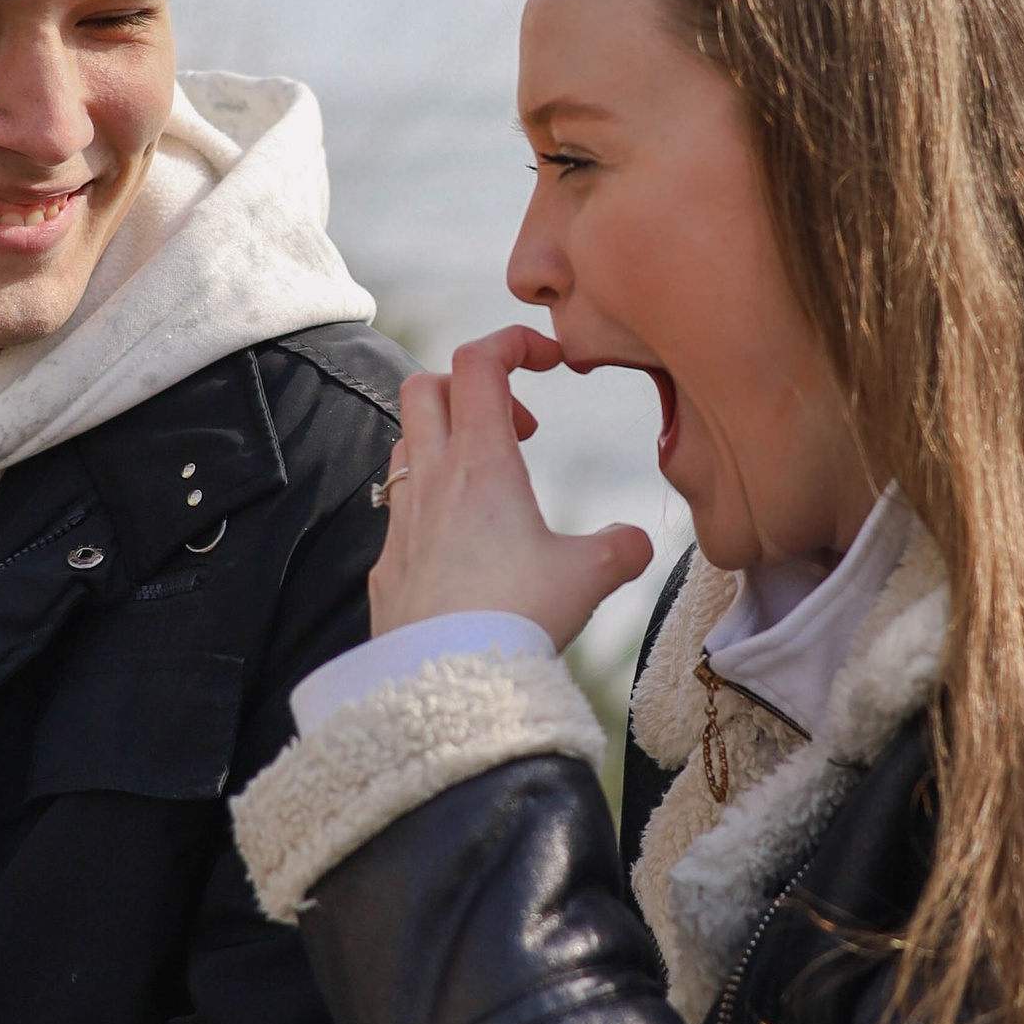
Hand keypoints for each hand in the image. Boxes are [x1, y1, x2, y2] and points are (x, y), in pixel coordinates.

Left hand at [371, 331, 652, 649]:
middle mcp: (432, 480)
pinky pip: (398, 510)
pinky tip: (463, 547)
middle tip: (520, 426)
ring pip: (405, 445)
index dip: (512, 341)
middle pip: (425, 387)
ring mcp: (401, 521)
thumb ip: (618, 549)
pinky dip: (430, 504)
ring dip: (445, 442)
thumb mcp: (589, 577)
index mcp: (481, 462)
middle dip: (470, 386)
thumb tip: (636, 545)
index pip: (479, 362)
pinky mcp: (387, 564)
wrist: (448, 681)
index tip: (548, 359)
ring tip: (492, 482)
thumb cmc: (516, 617)